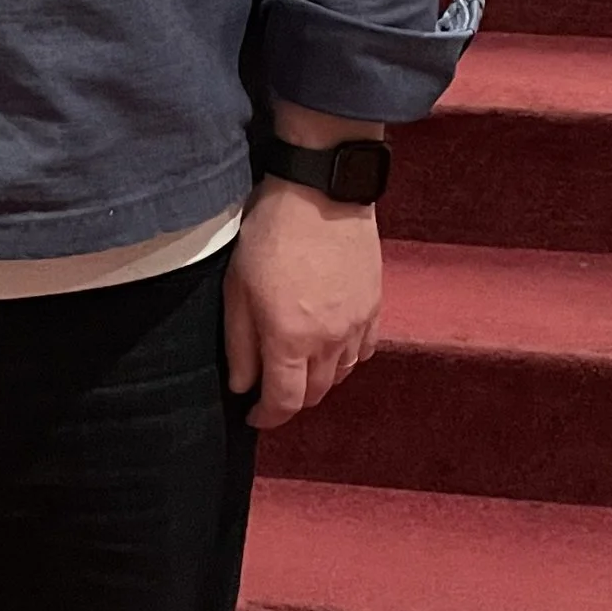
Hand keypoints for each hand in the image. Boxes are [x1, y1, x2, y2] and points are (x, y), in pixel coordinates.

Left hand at [224, 178, 381, 432]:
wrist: (322, 193)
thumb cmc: (270, 236)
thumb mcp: (237, 289)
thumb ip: (240, 344)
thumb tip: (242, 386)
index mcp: (290, 340)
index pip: (284, 402)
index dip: (267, 418)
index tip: (254, 416)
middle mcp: (330, 341)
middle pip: (315, 394)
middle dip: (291, 401)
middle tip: (271, 390)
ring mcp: (357, 325)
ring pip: (341, 375)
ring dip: (318, 381)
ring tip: (298, 366)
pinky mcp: (375, 306)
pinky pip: (364, 350)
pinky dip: (345, 359)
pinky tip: (330, 347)